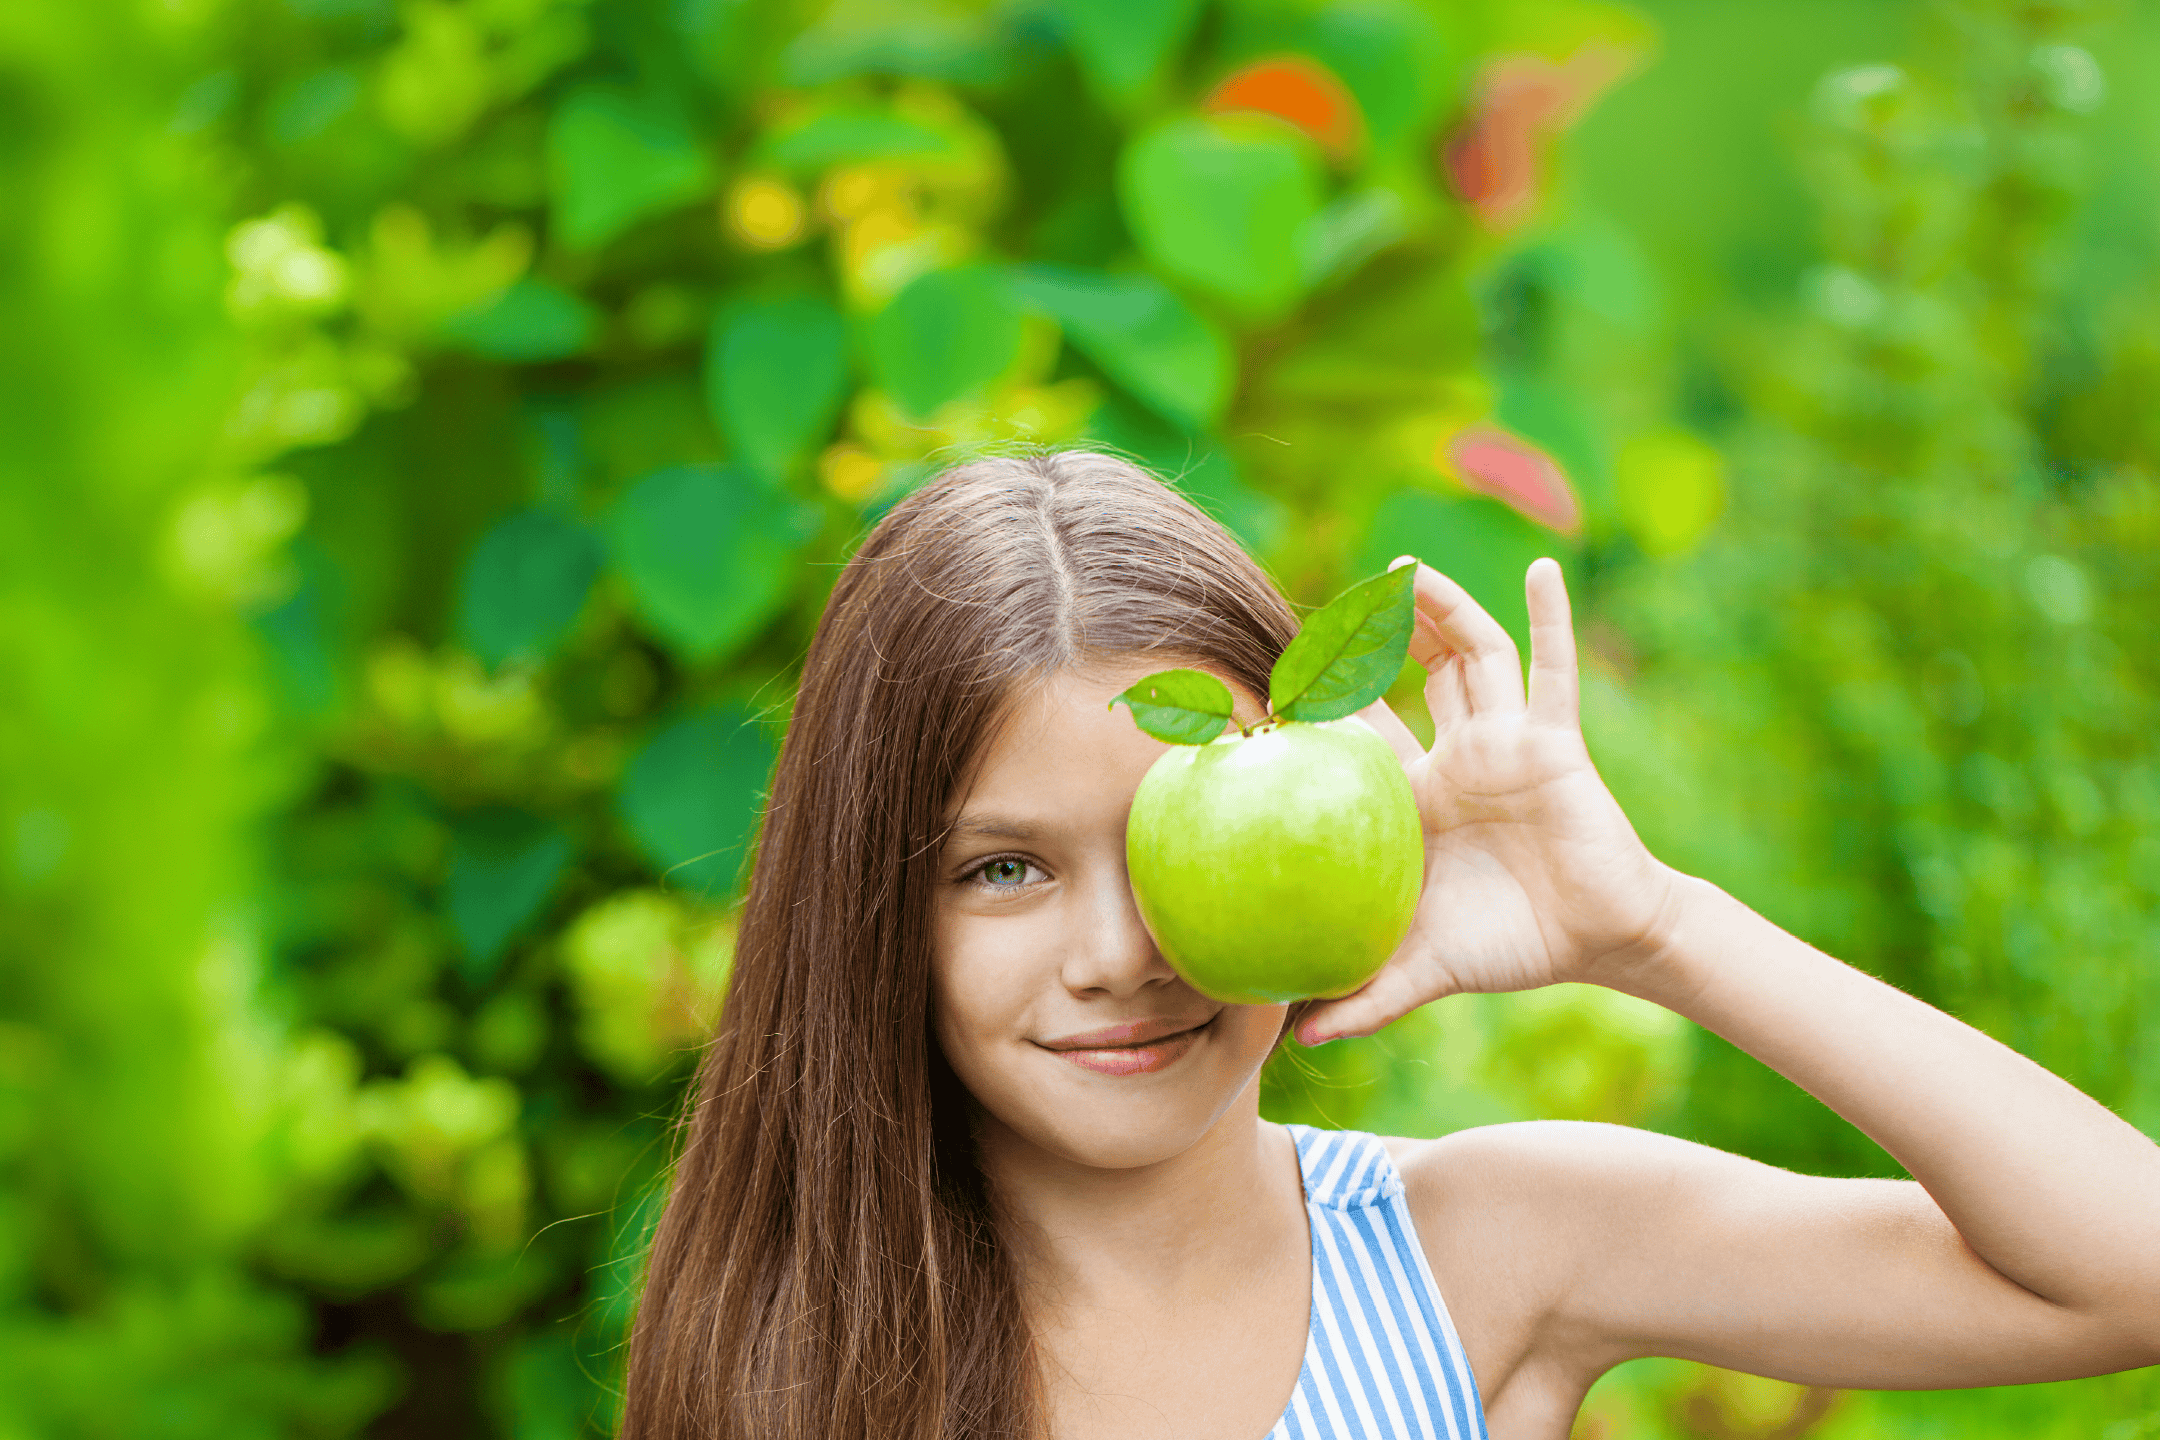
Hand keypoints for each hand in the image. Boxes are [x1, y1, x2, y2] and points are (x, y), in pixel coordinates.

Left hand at [1295, 558, 1681, 1045]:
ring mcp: (1506, 741)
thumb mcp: (1425, 969)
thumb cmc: (1511, 945)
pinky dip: (1551, 618)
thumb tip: (1298, 1040)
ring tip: (1403, 569)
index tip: (1275, 671)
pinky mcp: (1554, 741)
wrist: (1600, 943)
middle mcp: (1457, 755)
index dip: (1325, 700)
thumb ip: (1366, 998)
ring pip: (1469, 654)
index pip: (1361, 730)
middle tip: (1333, 598)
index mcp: (1415, 797)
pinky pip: (1554, 669)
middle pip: (1411, 674)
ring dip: (1440, 609)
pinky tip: (1545, 569)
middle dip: (1376, 634)